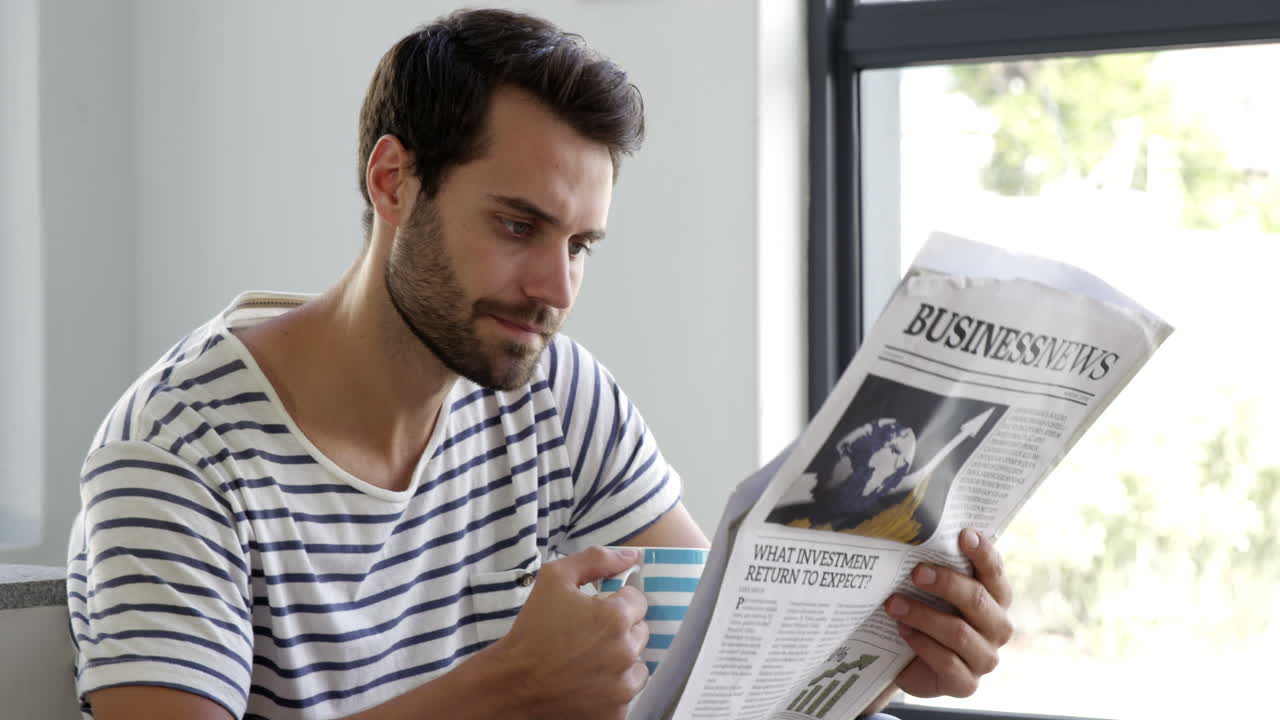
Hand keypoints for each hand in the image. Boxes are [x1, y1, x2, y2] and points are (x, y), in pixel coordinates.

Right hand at [490, 546, 649, 718]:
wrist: (512, 682)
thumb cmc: (531, 629)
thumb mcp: (555, 578)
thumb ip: (596, 559)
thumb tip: (634, 555)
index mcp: (615, 618)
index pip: (637, 600)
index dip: (615, 602)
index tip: (594, 611)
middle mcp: (625, 652)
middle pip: (640, 631)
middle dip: (619, 629)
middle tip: (587, 635)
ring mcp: (622, 686)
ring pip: (638, 663)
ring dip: (621, 659)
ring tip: (588, 659)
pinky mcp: (616, 711)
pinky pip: (627, 691)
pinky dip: (613, 686)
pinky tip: (588, 680)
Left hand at [885, 528, 1013, 698]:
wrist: (910, 662)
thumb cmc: (927, 614)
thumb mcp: (933, 590)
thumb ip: (937, 567)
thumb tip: (918, 535)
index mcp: (996, 599)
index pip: (994, 573)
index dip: (983, 553)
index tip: (964, 534)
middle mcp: (997, 627)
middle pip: (978, 601)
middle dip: (946, 583)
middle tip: (916, 572)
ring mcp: (985, 658)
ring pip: (959, 633)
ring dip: (923, 615)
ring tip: (894, 604)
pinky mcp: (966, 684)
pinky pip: (947, 662)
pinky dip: (922, 644)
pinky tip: (902, 631)